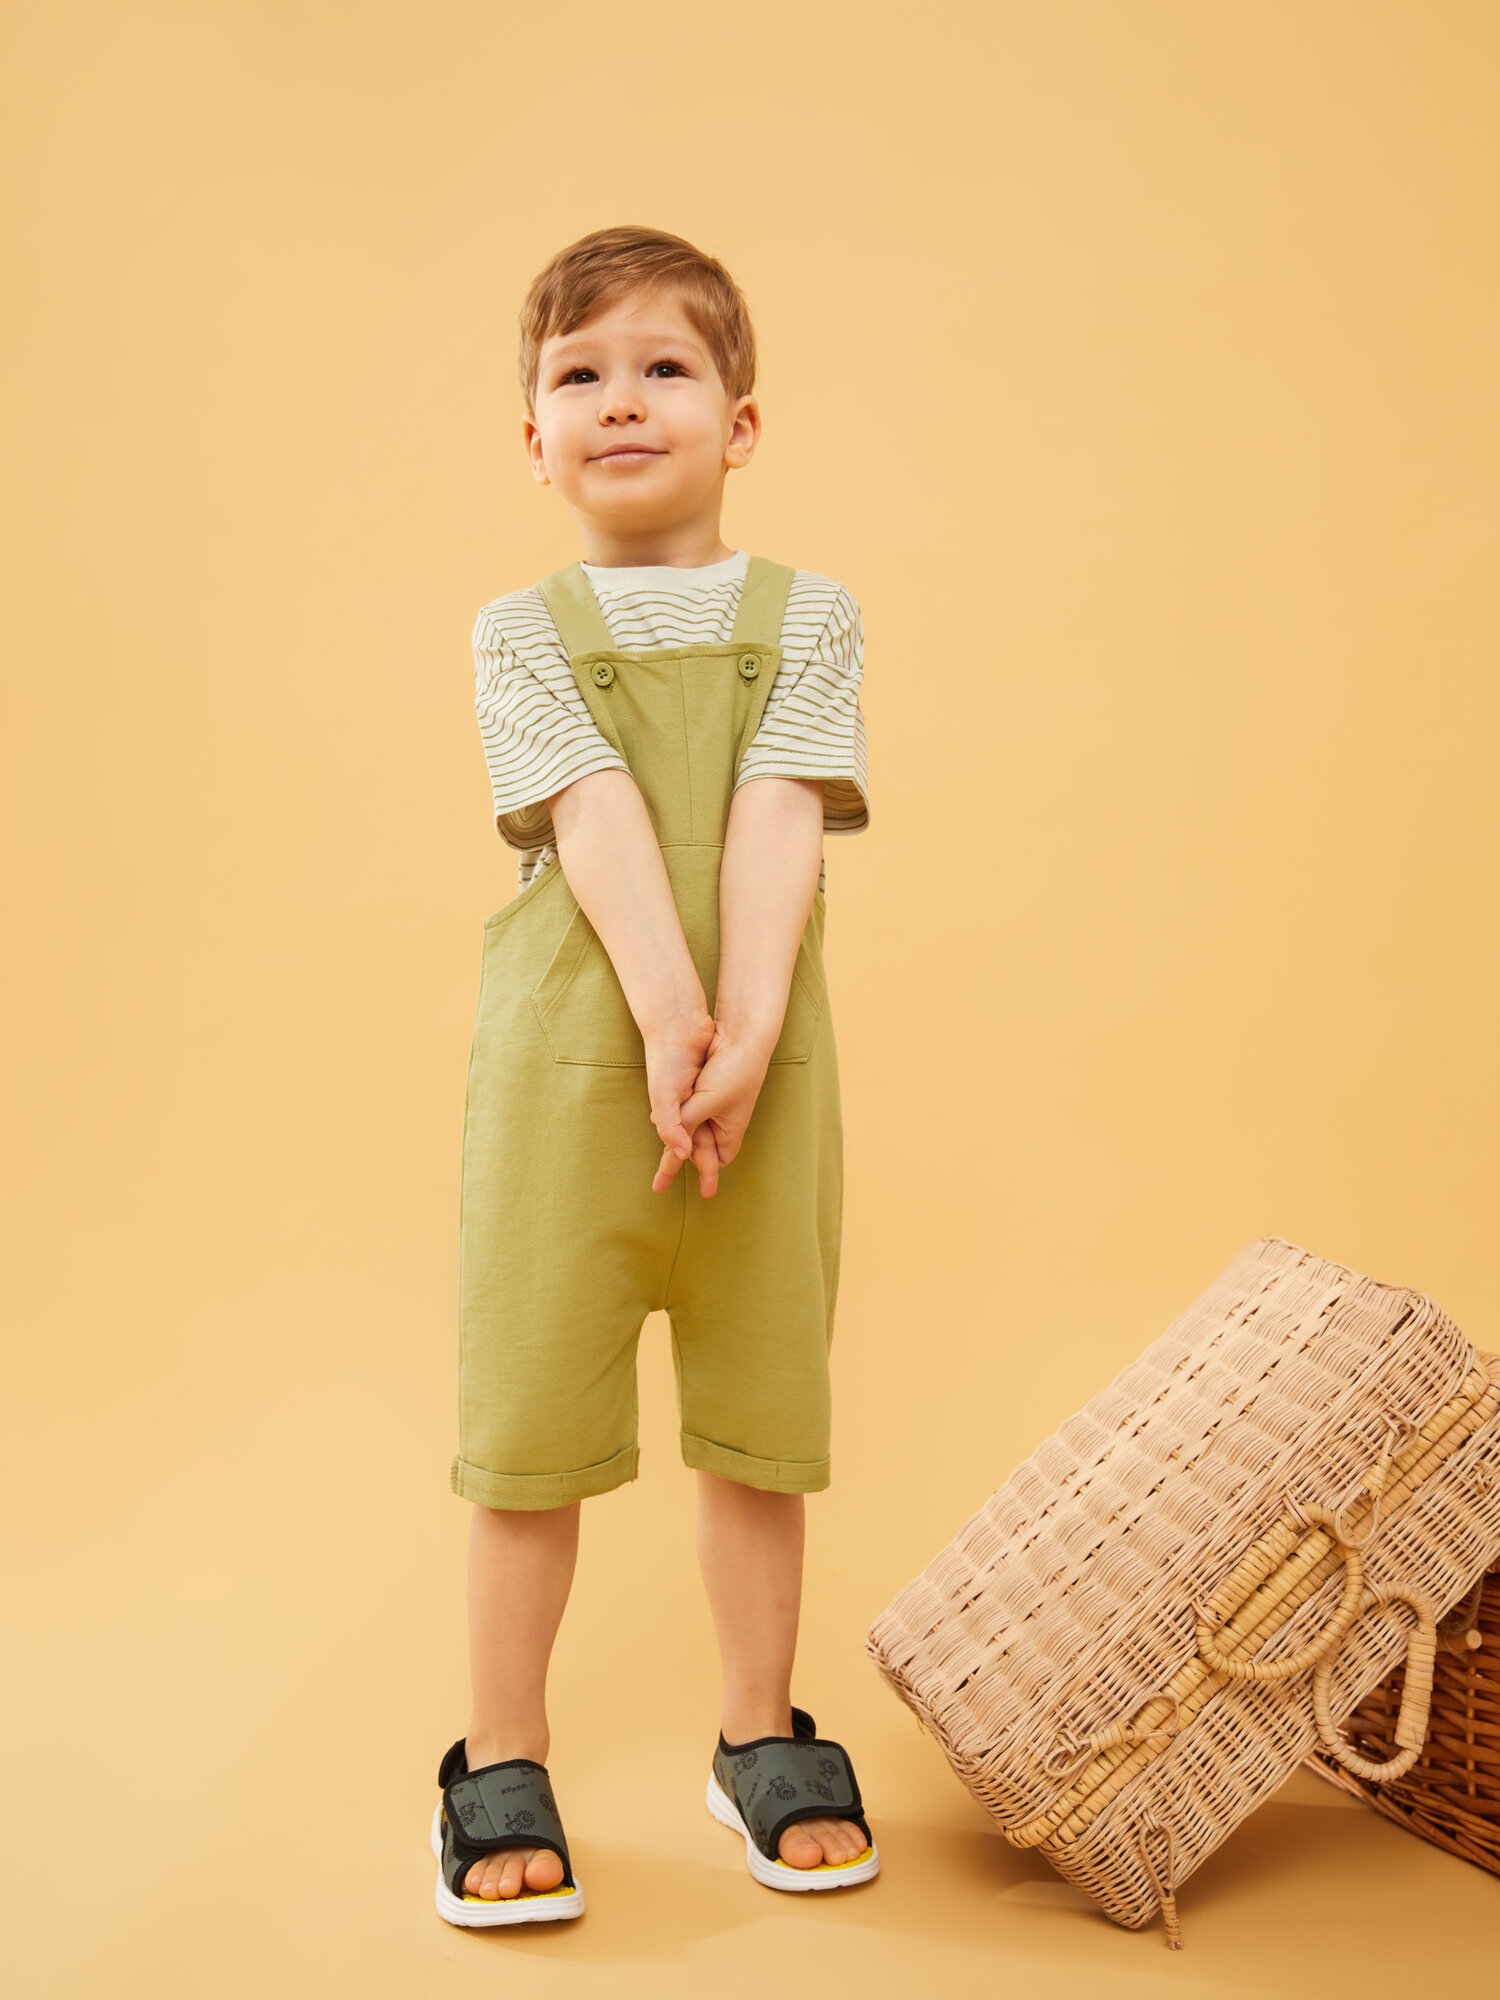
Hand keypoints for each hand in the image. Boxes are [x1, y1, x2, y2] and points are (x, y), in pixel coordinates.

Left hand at [652, 1024, 773, 1198]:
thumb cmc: (733, 1072)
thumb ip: (686, 1123)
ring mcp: (712, 1105)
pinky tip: (661, 1119)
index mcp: (730, 1129)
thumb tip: (667, 1140)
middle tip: (660, 1187)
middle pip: (700, 1148)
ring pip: (691, 1128)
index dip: (706, 1171)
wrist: (741, 1037)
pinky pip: (687, 1110)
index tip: (700, 1188)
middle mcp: (722, 1120)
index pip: (719, 1159)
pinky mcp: (702, 1090)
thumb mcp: (706, 1103)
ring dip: (678, 1139)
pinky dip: (677, 1117)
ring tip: (661, 1159)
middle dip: (684, 1163)